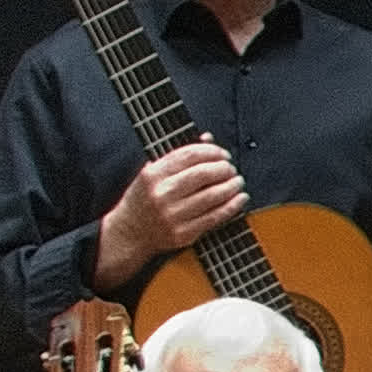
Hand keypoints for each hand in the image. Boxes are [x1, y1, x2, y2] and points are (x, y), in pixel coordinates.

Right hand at [95, 141, 248, 282]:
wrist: (131, 232)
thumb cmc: (145, 198)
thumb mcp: (153, 173)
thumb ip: (178, 155)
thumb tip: (207, 138)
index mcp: (153, 174)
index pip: (189, 155)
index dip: (211, 151)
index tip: (223, 153)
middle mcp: (162, 193)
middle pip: (203, 174)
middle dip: (223, 168)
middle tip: (231, 168)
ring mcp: (173, 215)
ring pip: (212, 196)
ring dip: (231, 186)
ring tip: (238, 181)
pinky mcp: (184, 233)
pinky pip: (215, 217)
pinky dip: (233, 206)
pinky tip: (240, 198)